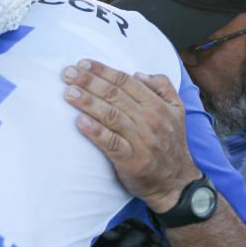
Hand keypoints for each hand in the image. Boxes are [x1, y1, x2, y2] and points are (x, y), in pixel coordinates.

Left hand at [62, 59, 200, 212]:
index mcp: (157, 105)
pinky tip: (79, 122)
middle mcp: (150, 119)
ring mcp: (141, 139)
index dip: (103, 71)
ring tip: (69, 93)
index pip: (126, 82)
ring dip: (88, 102)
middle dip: (89, 81)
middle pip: (115, 95)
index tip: (83, 64)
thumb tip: (139, 74)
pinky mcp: (131, 160)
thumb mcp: (177, 111)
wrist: (176, 183)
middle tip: (68, 73)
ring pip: (111, 115)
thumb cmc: (171, 144)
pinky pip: (111, 143)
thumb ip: (163, 87)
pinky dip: (95, 131)